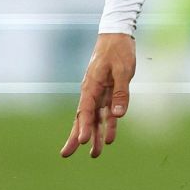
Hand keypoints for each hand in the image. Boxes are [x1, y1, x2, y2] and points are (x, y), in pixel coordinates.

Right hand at [60, 33, 135, 158]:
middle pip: (83, 118)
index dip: (85, 127)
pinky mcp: (109, 92)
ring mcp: (99, 92)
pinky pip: (107, 112)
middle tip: (66, 154)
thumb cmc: (118, 50)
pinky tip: (109, 138)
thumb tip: (118, 115)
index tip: (83, 142)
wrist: (117, 35)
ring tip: (95, 155)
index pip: (86, 111)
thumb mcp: (123, 70)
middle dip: (76, 136)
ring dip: (95, 135)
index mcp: (91, 85)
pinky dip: (109, 125)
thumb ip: (121, 93)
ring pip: (95, 118)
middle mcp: (92, 91)